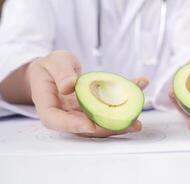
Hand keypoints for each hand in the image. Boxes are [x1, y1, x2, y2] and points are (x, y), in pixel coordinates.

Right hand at [28, 50, 148, 136]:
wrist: (54, 70)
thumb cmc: (50, 67)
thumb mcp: (54, 62)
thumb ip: (61, 73)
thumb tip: (70, 85)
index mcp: (48, 105)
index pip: (55, 120)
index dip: (73, 125)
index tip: (90, 125)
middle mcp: (66, 114)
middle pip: (83, 126)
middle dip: (107, 128)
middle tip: (129, 125)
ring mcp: (82, 113)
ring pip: (99, 121)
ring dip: (120, 121)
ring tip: (138, 120)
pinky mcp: (94, 108)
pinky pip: (108, 107)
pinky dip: (125, 99)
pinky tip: (139, 85)